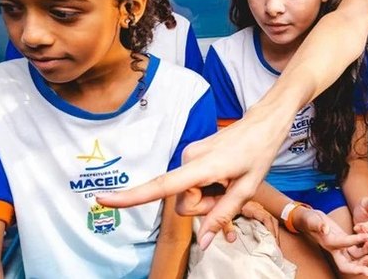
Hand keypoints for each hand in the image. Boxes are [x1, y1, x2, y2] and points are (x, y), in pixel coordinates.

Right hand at [97, 101, 292, 249]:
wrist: (263, 124)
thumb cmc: (258, 153)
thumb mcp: (247, 189)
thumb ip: (222, 215)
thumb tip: (204, 242)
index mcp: (201, 166)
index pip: (161, 186)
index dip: (132, 196)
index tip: (104, 200)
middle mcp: (188, 158)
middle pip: (184, 203)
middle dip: (205, 205)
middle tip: (230, 190)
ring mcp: (189, 155)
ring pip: (189, 195)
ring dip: (209, 196)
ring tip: (230, 181)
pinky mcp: (192, 156)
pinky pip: (192, 184)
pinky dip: (207, 188)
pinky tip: (225, 180)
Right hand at [293, 207, 367, 275]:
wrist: (309, 220)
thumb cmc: (310, 220)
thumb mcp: (312, 220)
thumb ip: (318, 225)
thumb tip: (324, 228)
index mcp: (328, 243)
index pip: (344, 244)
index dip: (356, 240)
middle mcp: (334, 249)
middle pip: (345, 265)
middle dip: (356, 269)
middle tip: (367, 271)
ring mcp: (339, 247)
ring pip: (352, 259)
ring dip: (362, 260)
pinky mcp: (343, 243)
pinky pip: (354, 251)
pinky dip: (362, 250)